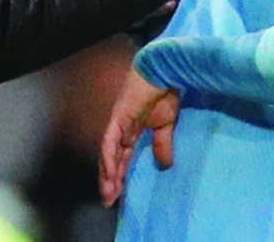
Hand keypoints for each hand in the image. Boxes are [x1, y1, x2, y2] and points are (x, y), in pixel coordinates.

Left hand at [99, 67, 178, 206]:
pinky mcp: (118, 118)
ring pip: (107, 154)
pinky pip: (109, 141)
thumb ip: (163, 145)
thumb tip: (165, 165)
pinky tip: (109, 173)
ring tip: (108, 194)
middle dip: (110, 181)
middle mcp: (120, 130)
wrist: (163, 72)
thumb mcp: (166, 126)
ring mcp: (117, 124)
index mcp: (131, 131)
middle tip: (109, 201)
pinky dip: (109, 157)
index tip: (118, 196)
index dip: (119, 176)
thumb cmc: (164, 94)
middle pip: (111, 160)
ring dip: (107, 174)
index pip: (121, 158)